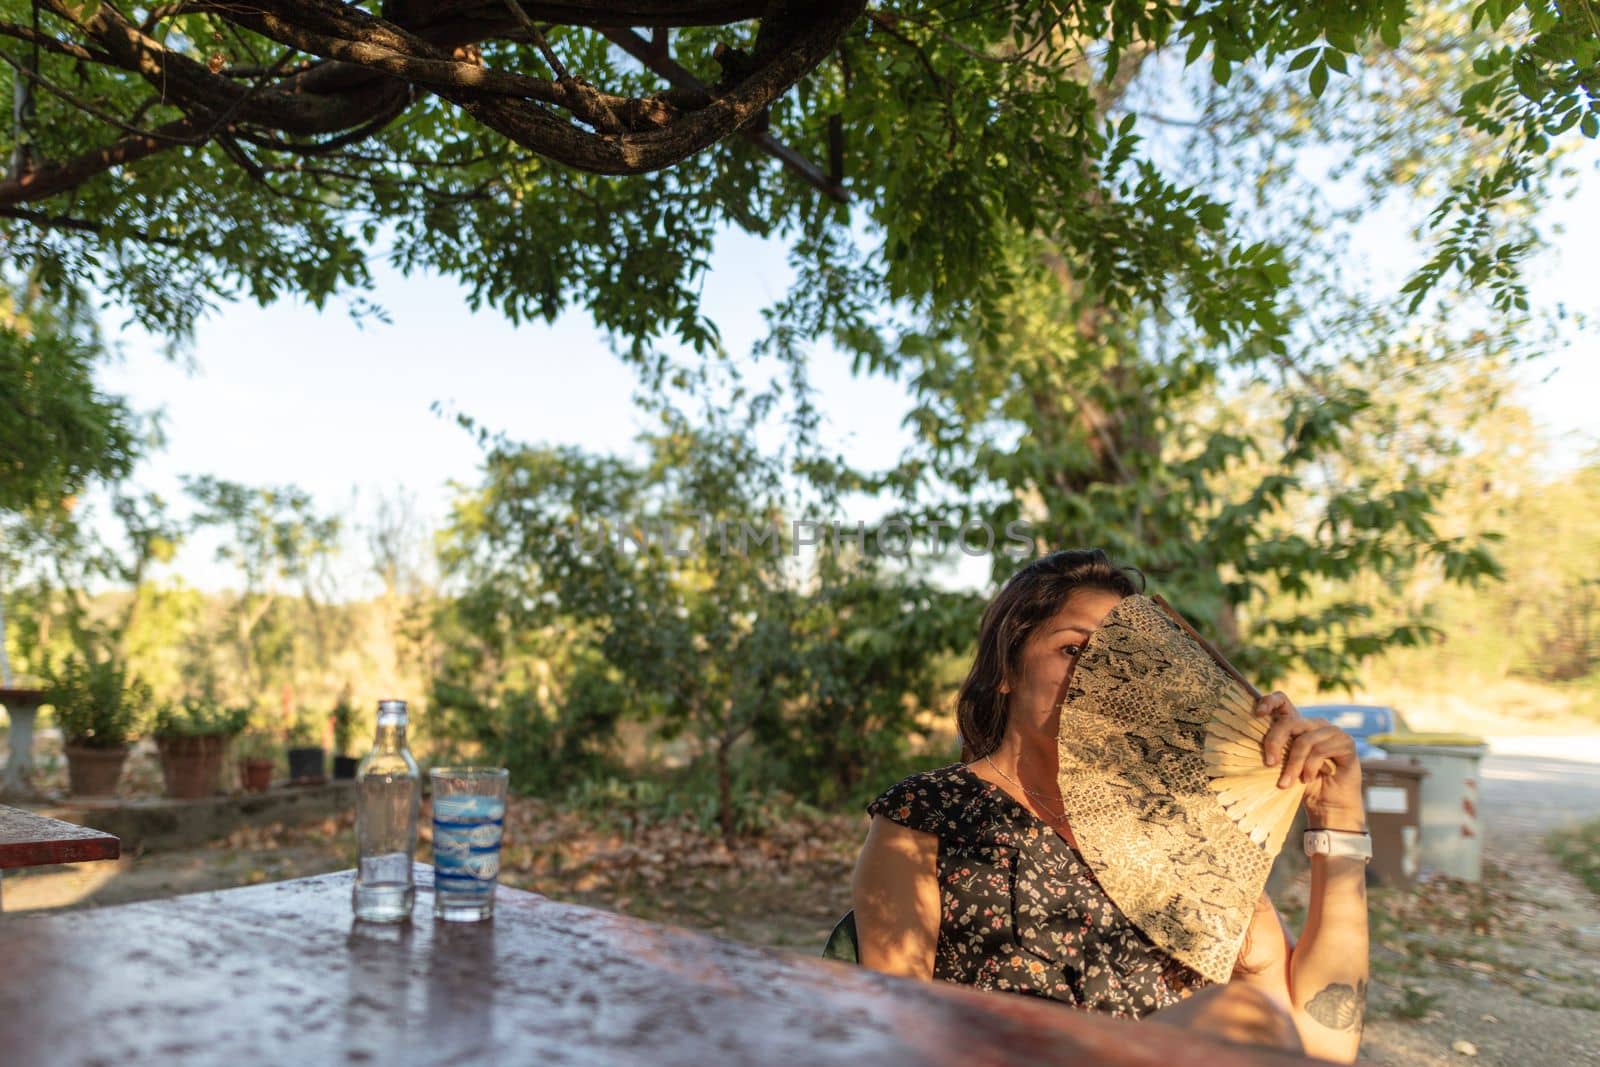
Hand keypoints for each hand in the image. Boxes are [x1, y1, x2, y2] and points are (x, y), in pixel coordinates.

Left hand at [1254, 692, 1364, 826]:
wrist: (1329, 805)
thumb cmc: (1302, 784)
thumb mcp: (1282, 765)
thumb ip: (1274, 750)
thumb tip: (1248, 743)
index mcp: (1297, 725)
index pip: (1282, 700)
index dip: (1269, 702)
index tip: (1258, 713)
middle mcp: (1315, 723)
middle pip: (1289, 723)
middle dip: (1275, 743)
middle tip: (1269, 764)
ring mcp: (1332, 731)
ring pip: (1304, 741)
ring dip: (1293, 765)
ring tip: (1286, 783)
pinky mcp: (1346, 743)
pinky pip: (1320, 751)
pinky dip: (1310, 768)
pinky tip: (1308, 779)